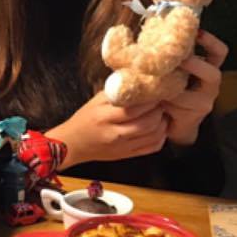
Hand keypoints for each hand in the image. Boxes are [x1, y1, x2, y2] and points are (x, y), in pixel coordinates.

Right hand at [47, 91, 166, 166]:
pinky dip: (161, 137)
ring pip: (153, 136)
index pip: (134, 109)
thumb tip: (138, 80)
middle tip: (161, 102)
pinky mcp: (127, 156)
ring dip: (163, 123)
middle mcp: (115, 134)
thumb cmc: (85, 119)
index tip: (156, 91)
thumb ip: (117, 92)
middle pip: (147, 123)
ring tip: (162, 113)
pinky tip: (159, 128)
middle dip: (159, 111)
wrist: (74, 144)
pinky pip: (152, 148)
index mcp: (104, 117)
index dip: (150, 100)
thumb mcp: (96, 101)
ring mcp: (123, 147)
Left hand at [162, 30, 226, 146]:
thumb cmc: (174, 93)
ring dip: (169, 86)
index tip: (197, 32)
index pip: (219, 53)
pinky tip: (154, 97)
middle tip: (176, 59)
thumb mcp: (177, 73)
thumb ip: (174, 59)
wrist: (175, 124)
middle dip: (193, 65)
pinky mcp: (192, 116)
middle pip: (213, 74)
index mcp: (208, 70)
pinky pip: (177, 106)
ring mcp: (204, 102)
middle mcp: (210, 86)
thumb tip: (155, 36)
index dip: (210, 42)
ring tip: (154, 82)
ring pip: (188, 91)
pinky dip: (163, 100)